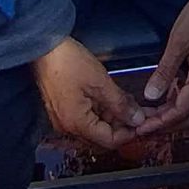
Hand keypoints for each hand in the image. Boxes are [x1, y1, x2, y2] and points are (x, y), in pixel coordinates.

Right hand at [32, 37, 147, 149]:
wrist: (43, 47)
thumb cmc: (69, 63)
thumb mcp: (101, 83)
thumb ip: (120, 104)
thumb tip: (137, 119)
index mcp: (77, 124)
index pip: (110, 141)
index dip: (130, 133)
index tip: (144, 121)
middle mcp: (68, 127)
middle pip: (102, 136)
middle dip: (123, 124)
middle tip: (140, 111)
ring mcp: (64, 119)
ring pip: (95, 126)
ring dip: (113, 117)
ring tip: (130, 101)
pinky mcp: (63, 109)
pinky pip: (86, 117)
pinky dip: (101, 110)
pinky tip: (113, 98)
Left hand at [135, 1, 188, 136]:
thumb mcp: (178, 42)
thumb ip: (165, 70)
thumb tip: (151, 96)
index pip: (182, 111)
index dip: (161, 123)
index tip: (142, 129)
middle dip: (166, 126)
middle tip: (143, 128)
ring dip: (171, 116)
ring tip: (149, 117)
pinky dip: (177, 103)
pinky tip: (162, 100)